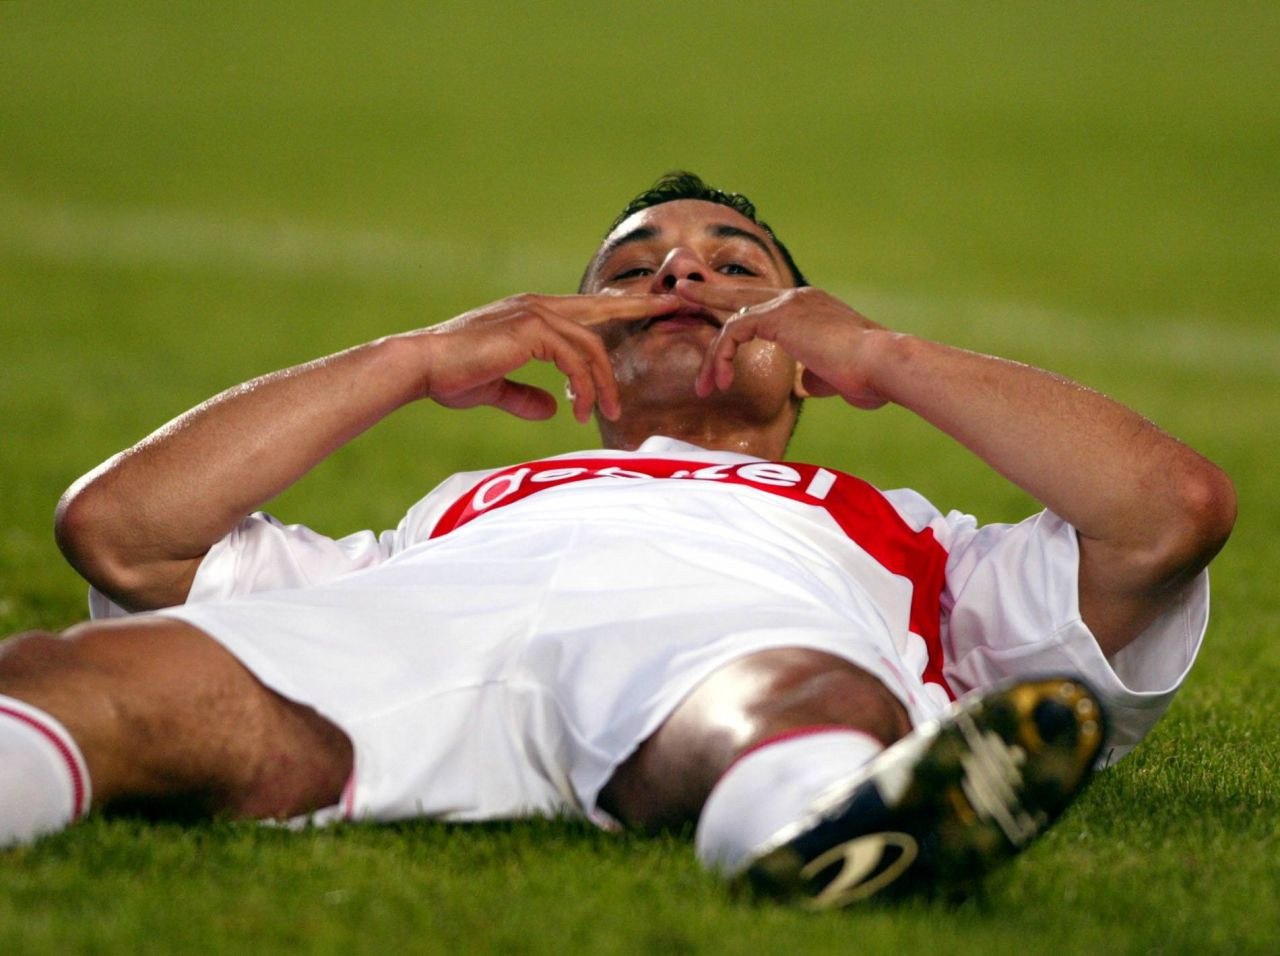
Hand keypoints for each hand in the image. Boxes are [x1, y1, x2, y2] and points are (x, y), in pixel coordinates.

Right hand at [415, 292, 678, 422]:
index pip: (585, 310)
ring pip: (590, 346)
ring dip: (602, 383)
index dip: (620, 307)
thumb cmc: (451, 376)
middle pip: (600, 310)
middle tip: (678, 307)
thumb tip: (549, 410)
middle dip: (640, 308)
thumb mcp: (494, 388)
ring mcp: (534, 315)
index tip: (652, 305)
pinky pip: (573, 360)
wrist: (421, 367)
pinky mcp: (530, 330)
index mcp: (531, 314)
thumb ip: (524, 396)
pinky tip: (578, 410)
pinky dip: (582, 387)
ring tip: (606, 413)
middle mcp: (537, 306)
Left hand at [674, 281, 890, 408]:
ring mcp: (787, 303)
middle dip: (707, 293)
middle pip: (741, 292)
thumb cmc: (870, 376)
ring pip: (731, 319)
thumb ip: (816, 374)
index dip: (738, 311)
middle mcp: (797, 297)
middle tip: (679, 292)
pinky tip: (722, 381)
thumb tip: (805, 383)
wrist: (883, 365)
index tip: (717, 323)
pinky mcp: (778, 317)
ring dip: (712, 356)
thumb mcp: (837, 376)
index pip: (765, 304)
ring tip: (703, 387)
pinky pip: (732, 331)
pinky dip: (721, 356)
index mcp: (811, 307)